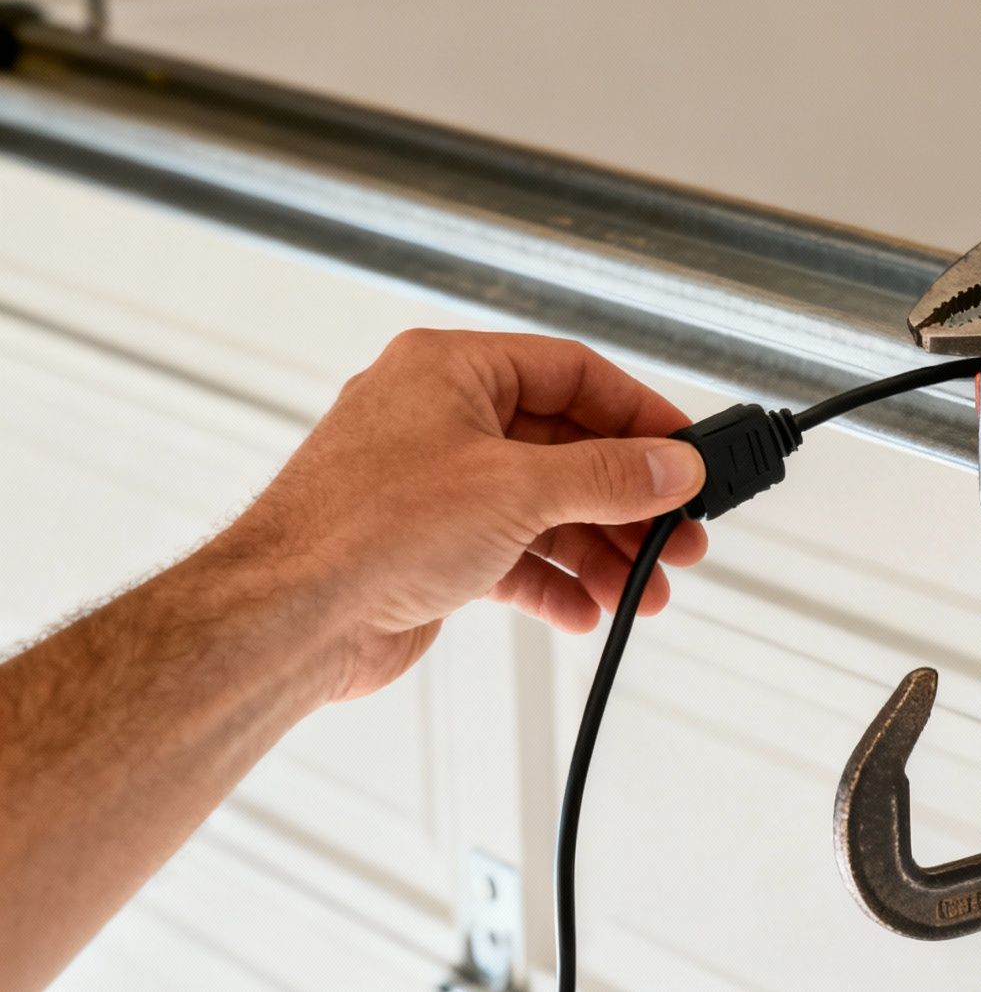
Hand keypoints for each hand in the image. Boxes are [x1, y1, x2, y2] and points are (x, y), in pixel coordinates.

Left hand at [215, 328, 707, 702]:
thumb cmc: (361, 531)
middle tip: (677, 537)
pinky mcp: (427, 547)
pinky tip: (585, 609)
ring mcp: (433, 485)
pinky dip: (552, 582)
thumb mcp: (516, 490)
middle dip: (627, 501)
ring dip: (599, 551)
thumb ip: (609, 477)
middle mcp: (439, 420)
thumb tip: (673, 466)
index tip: (685, 454)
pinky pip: (511, 554)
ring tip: (642, 590)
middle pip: (565, 448)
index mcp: (450, 371)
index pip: (572, 373)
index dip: (639, 415)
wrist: (285, 620)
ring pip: (543, 508)